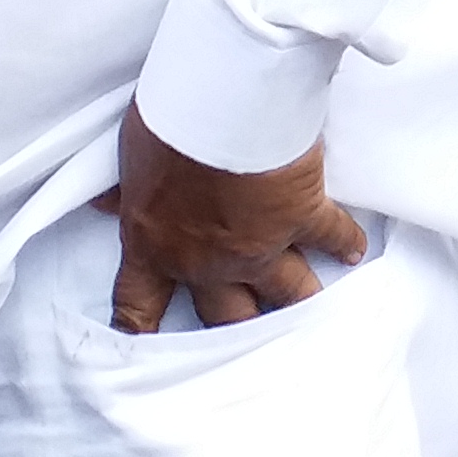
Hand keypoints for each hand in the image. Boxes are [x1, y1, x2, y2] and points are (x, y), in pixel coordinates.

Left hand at [103, 104, 367, 330]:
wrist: (225, 101)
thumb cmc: (170, 120)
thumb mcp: (129, 155)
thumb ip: (121, 191)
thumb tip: (103, 202)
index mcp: (155, 245)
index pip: (139, 306)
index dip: (142, 331)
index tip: (149, 356)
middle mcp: (206, 260)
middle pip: (224, 316)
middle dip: (237, 327)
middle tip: (249, 337)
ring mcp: (259, 245)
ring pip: (286, 292)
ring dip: (300, 298)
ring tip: (312, 308)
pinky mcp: (303, 216)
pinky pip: (332, 238)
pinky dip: (346, 244)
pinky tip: (354, 252)